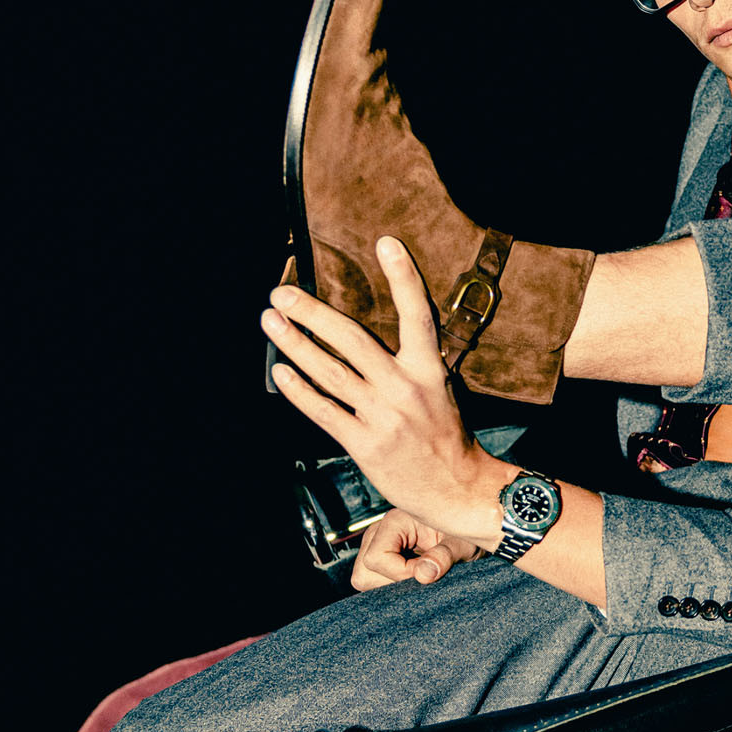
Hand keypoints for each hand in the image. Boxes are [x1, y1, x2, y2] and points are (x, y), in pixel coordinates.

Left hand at [262, 236, 512, 546]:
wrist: (459, 490)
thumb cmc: (448, 439)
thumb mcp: (441, 392)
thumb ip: (411, 365)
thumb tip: (370, 340)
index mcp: (429, 371)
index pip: (417, 315)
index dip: (403, 277)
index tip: (386, 242)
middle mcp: (405, 389)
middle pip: (352, 339)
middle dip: (312, 313)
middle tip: (283, 294)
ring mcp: (383, 417)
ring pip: (329, 372)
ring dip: (295, 344)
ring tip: (271, 323)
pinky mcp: (365, 444)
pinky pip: (324, 411)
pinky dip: (299, 390)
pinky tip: (281, 372)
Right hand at [351, 510, 478, 590]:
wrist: (468, 531)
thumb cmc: (465, 534)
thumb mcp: (462, 544)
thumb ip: (444, 556)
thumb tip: (424, 574)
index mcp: (394, 522)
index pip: (377, 559)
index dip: (400, 574)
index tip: (428, 574)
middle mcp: (378, 532)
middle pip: (364, 574)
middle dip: (393, 584)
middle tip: (424, 577)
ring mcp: (375, 546)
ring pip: (364, 580)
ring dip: (392, 586)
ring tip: (419, 576)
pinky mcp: (379, 560)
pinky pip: (372, 583)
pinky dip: (392, 587)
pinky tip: (414, 578)